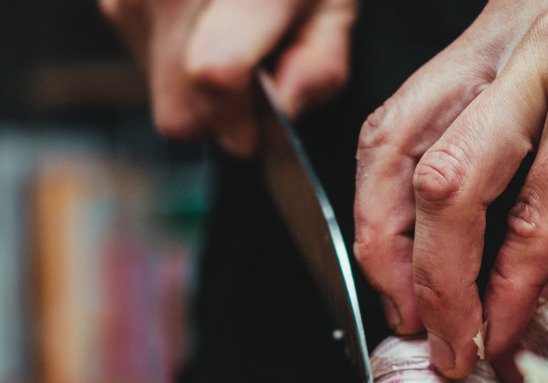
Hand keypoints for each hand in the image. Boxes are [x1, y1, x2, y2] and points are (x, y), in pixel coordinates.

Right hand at [100, 0, 356, 155]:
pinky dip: (173, 58)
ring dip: (196, 88)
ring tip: (229, 37)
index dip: (236, 123)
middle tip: (251, 85)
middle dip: (220, 118)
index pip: (216, 73)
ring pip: (157, 90)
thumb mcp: (335, 3)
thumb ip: (318, 65)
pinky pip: (141, 58)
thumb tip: (277, 118)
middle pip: (177, 106)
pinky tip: (203, 23)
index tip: (255, 134)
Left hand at [354, 0, 547, 382]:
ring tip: (453, 338)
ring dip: (440, 280)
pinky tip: (511, 323)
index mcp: (505, 47)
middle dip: (385, 247)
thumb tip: (508, 303)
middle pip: (397, 147)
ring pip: (447, 183)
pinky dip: (514, 284)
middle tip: (408, 318)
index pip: (403, 128)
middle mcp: (515, 39)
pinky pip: (534, 214)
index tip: (398, 283)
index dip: (381, 213)